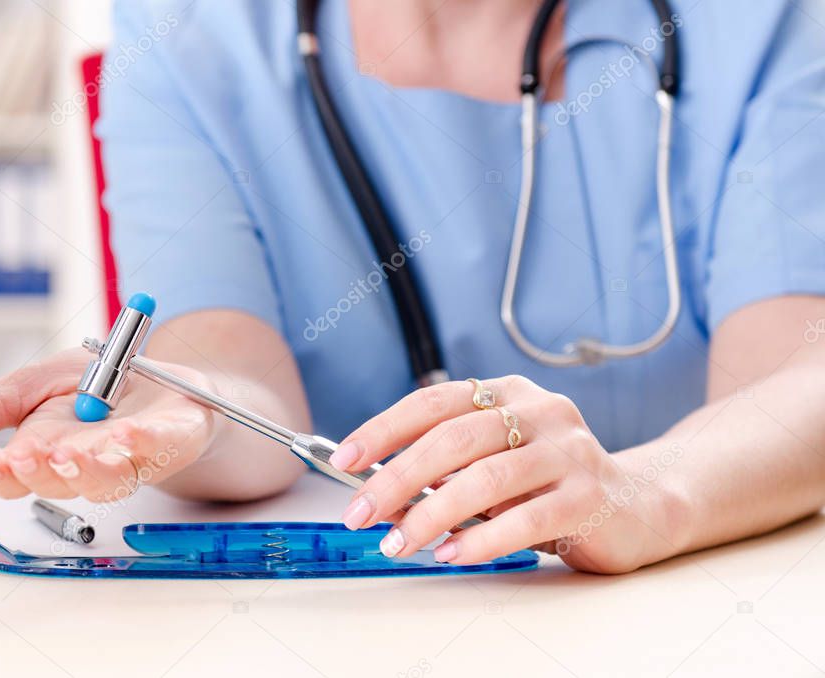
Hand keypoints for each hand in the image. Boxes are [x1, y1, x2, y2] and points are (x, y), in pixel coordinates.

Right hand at [0, 349, 218, 501]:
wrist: (163, 382)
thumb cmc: (99, 389)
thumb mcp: (32, 385)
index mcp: (49, 452)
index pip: (19, 477)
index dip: (5, 475)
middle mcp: (89, 463)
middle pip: (63, 483)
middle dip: (43, 472)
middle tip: (28, 457)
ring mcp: (134, 457)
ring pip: (111, 479)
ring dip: (90, 469)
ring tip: (72, 454)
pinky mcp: (174, 440)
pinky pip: (161, 447)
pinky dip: (148, 442)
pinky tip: (132, 434)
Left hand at [328, 377, 670, 573]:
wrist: (637, 504)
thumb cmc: (547, 484)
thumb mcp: (492, 466)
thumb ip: (445, 473)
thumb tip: (378, 498)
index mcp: (505, 393)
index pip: (431, 403)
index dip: (383, 430)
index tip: (344, 460)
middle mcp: (538, 411)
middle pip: (452, 440)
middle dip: (395, 479)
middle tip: (358, 514)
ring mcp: (567, 451)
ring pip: (485, 479)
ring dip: (430, 515)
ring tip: (398, 544)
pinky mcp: (589, 495)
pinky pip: (525, 519)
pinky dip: (480, 539)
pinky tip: (450, 554)